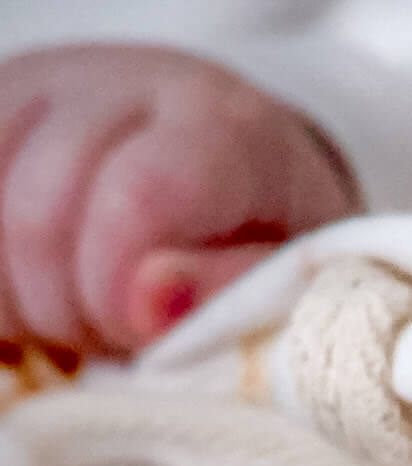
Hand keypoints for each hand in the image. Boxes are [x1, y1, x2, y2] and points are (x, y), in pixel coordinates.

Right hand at [0, 43, 359, 354]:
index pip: (137, 198)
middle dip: (69, 309)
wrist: (235, 176)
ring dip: (21, 296)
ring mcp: (44, 89)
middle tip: (114, 335)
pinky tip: (36, 288)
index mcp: (218, 126)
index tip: (138, 333)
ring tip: (82, 313)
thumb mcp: (285, 282)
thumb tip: (149, 303)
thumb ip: (228, 293)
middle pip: (39, 215)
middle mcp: (124, 86)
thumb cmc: (265, 244)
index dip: (119, 292)